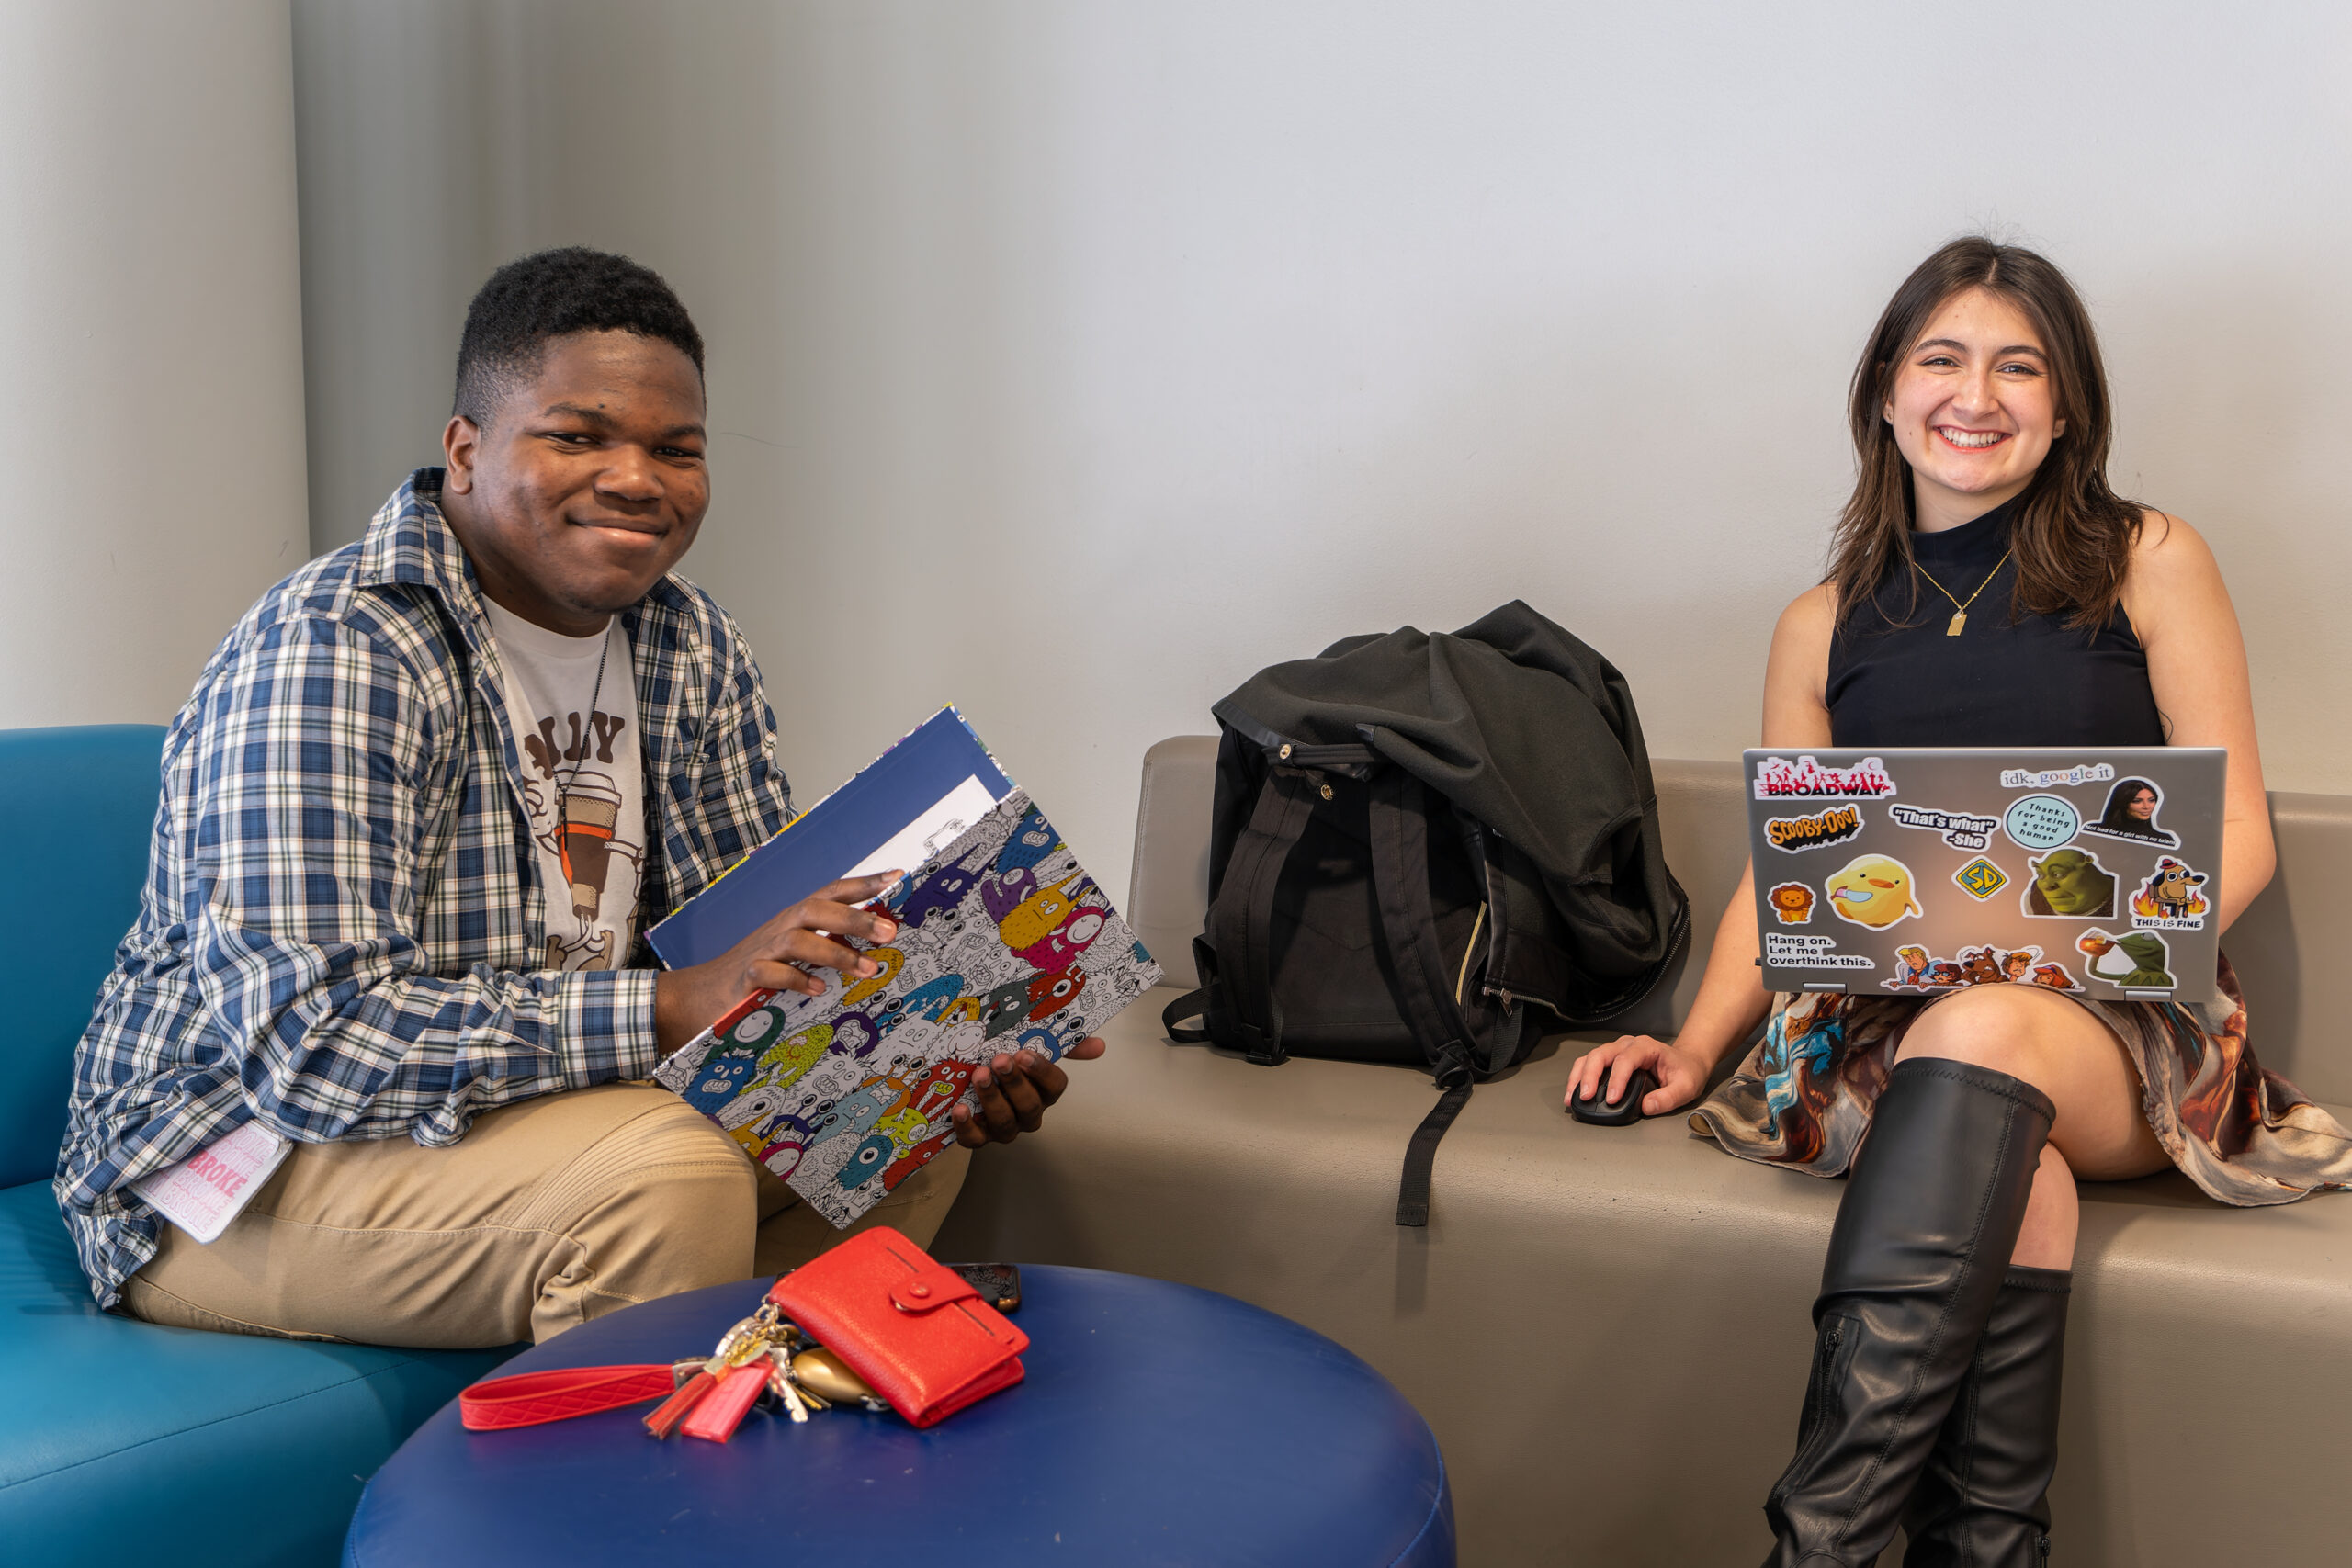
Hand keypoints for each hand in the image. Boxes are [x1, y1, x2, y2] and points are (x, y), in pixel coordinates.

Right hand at [653, 872, 903, 1054]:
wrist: (704, 994)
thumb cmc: (760, 971)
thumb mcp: (797, 954)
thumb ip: (829, 946)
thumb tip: (875, 944)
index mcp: (796, 919)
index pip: (831, 892)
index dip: (862, 883)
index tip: (897, 876)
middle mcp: (780, 928)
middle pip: (816, 909)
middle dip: (854, 918)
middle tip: (889, 933)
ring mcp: (762, 950)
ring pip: (797, 939)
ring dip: (834, 953)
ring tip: (866, 969)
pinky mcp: (746, 977)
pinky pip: (770, 973)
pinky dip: (795, 979)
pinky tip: (817, 989)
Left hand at [950, 1036, 1107, 1146]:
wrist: (968, 1083)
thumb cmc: (1005, 1065)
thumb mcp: (1032, 1050)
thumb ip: (1063, 1045)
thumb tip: (1100, 1045)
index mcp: (1044, 1092)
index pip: (1055, 1086)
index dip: (1041, 1071)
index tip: (1024, 1053)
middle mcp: (1027, 1114)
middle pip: (1030, 1106)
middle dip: (1015, 1083)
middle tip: (999, 1060)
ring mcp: (1003, 1128)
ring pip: (1005, 1122)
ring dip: (992, 1098)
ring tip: (979, 1075)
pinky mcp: (978, 1137)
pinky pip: (975, 1140)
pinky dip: (967, 1126)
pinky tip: (960, 1108)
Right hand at [1563, 1034, 1709, 1117]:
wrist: (1687, 1061)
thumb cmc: (1686, 1071)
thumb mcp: (1686, 1087)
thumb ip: (1668, 1098)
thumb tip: (1647, 1107)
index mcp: (1646, 1047)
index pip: (1626, 1060)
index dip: (1616, 1080)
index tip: (1612, 1099)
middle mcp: (1628, 1045)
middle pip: (1601, 1054)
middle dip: (1590, 1076)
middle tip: (1587, 1097)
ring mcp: (1617, 1051)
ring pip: (1590, 1057)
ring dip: (1579, 1076)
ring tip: (1573, 1097)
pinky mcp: (1610, 1060)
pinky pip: (1589, 1064)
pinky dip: (1579, 1077)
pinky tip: (1575, 1093)